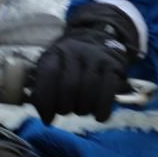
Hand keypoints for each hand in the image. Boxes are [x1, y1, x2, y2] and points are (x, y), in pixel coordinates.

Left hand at [32, 3, 140, 123]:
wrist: (98, 37)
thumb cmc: (70, 62)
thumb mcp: (52, 65)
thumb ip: (43, 87)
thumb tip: (44, 114)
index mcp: (55, 52)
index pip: (49, 75)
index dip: (46, 101)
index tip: (47, 119)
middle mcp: (76, 51)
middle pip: (70, 86)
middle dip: (65, 107)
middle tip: (65, 111)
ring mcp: (96, 57)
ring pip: (89, 90)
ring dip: (82, 109)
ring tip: (80, 111)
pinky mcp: (113, 65)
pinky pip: (108, 91)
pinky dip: (102, 109)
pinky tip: (98, 117)